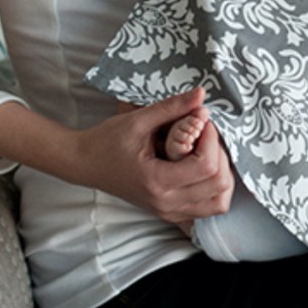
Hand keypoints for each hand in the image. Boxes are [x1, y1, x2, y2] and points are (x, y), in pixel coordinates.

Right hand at [74, 87, 233, 222]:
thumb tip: (202, 94)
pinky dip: (213, 191)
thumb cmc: (108, 140)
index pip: (206, 166)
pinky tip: (203, 171)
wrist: (85, 163)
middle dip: (221, 155)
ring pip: (218, 203)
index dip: (212, 139)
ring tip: (208, 151)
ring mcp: (169, 212)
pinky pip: (205, 210)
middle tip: (206, 135)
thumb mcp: (139, 119)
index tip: (202, 120)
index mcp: (158, 181)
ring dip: (222, 175)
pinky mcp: (169, 212)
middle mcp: (166, 203)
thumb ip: (173, 107)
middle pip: (219, 187)